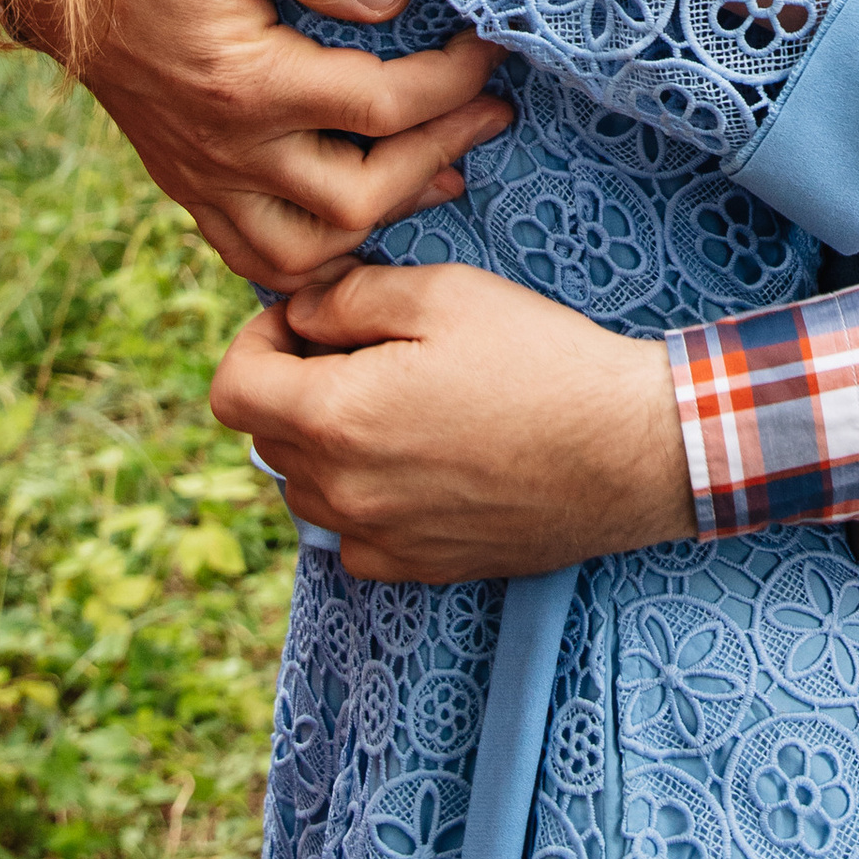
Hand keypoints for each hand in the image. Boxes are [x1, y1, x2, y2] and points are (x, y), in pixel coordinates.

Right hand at [61, 0, 511, 287]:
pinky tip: (360, 212)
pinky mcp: (185, 184)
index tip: (495, 49)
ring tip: (444, 166)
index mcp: (246, 82)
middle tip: (492, 113)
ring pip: (307, 250)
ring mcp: (202, 176)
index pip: (381, 105)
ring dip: (383, 216)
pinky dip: (318, 250)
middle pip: (357, 198)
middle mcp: (226, 148)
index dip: (454, 81)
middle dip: (438, 154)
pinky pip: (255, 254)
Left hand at [212, 263, 694, 576]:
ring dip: (329, 443)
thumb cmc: (540, 359)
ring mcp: (377, 537)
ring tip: (402, 404)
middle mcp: (341, 490)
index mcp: (336, 416)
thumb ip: (349, 296)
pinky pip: (353, 534)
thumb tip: (300, 314)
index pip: (232, 389)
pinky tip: (423, 460)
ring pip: (307, 487)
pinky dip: (366, 496)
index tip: (304, 324)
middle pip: (268, 436)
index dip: (256, 343)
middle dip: (297, 386)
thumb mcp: (445, 292)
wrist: (626, 450)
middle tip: (367, 350)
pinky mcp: (416, 567)